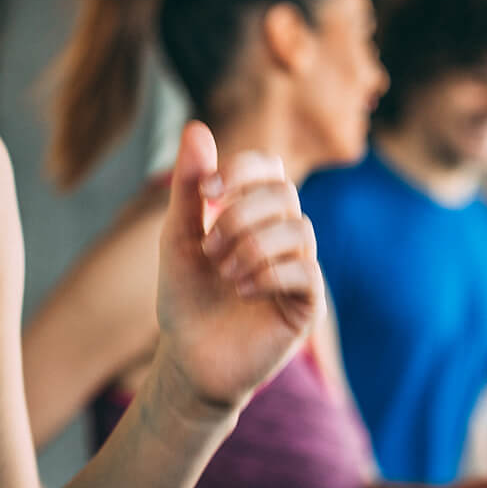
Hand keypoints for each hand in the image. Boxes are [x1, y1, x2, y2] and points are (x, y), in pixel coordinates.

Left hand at [152, 122, 321, 417]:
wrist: (189, 360)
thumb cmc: (186, 296)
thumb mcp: (179, 236)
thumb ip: (189, 186)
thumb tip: (197, 127)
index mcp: (255, 213)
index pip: (267, 167)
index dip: (240, 171)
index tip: (205, 194)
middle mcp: (283, 235)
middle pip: (284, 193)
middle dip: (241, 213)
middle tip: (209, 247)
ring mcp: (299, 268)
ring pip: (299, 229)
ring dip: (254, 245)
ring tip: (224, 273)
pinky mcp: (307, 304)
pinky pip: (306, 271)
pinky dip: (269, 273)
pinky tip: (242, 290)